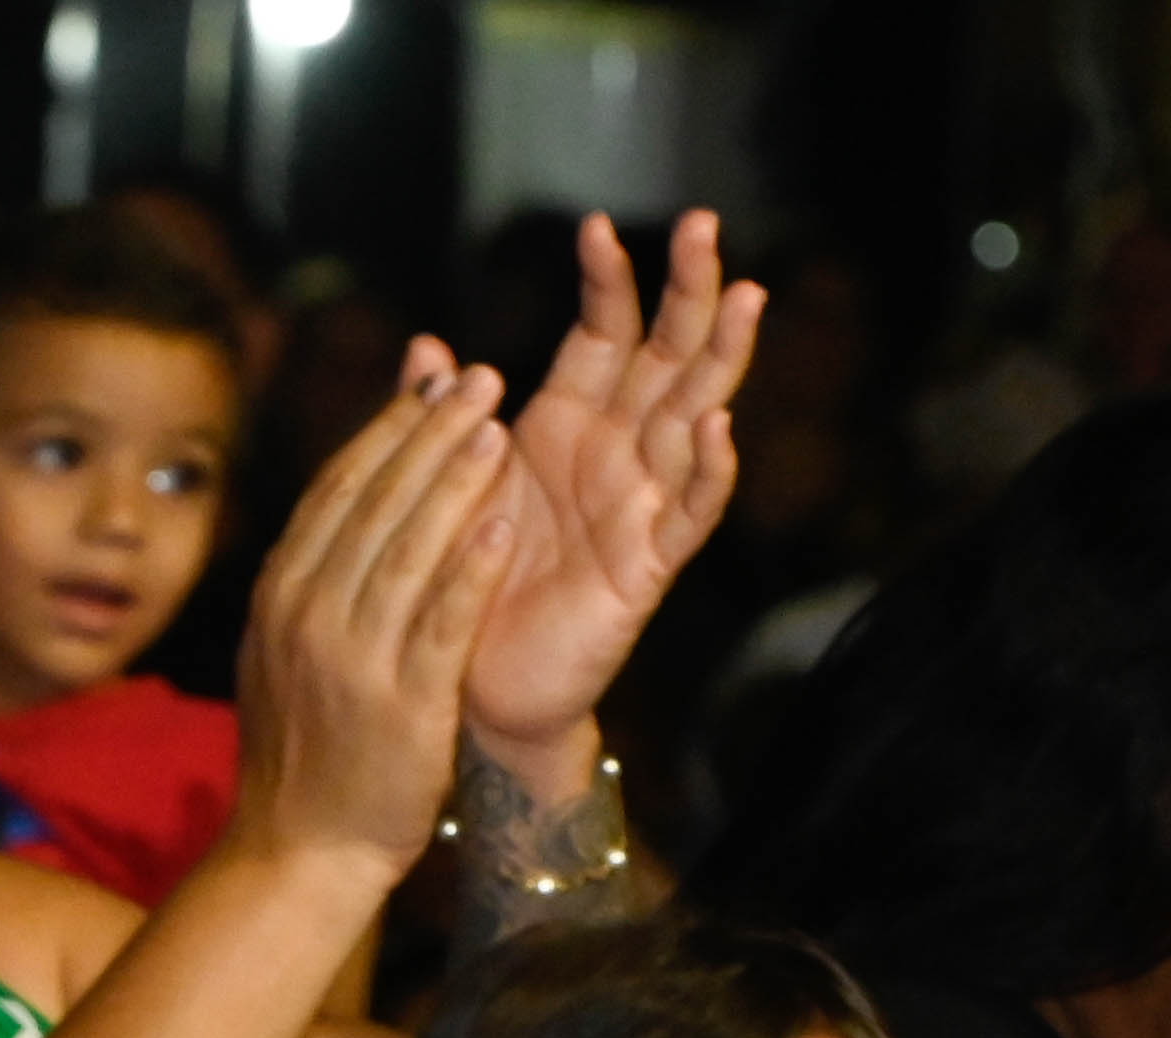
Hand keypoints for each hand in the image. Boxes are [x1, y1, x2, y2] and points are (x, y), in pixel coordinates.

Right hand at [225, 352, 518, 874]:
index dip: (390, 427)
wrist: (299, 851)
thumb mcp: (285, 649)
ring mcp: (352, 658)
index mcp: (282, 592)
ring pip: (407, 548)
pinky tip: (503, 524)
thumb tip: (340, 499)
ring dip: (454, 480)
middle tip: (481, 376)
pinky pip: (440, 623)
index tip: (433, 379)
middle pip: (374, 502)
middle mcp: (308, 613)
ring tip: (497, 425)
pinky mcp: (401, 705)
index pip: (340, 489)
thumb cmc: (307, 752)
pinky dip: (470, 570)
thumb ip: (311, 573)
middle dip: (430, 431)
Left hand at [460, 210, 761, 768]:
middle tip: (706, 225)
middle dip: (689, 292)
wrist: (468, 681)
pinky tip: (715, 428)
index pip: (604, 334)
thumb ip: (439, 414)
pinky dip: (706, 473)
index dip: (607, 281)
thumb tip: (426, 345)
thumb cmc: (465, 576)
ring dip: (720, 362)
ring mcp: (639, 507)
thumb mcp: (448, 482)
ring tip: (743, 300)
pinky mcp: (647, 568)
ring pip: (694, 420)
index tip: (599, 224)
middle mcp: (615, 454)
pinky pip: (688, 515)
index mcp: (567, 423)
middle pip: (668, 358)